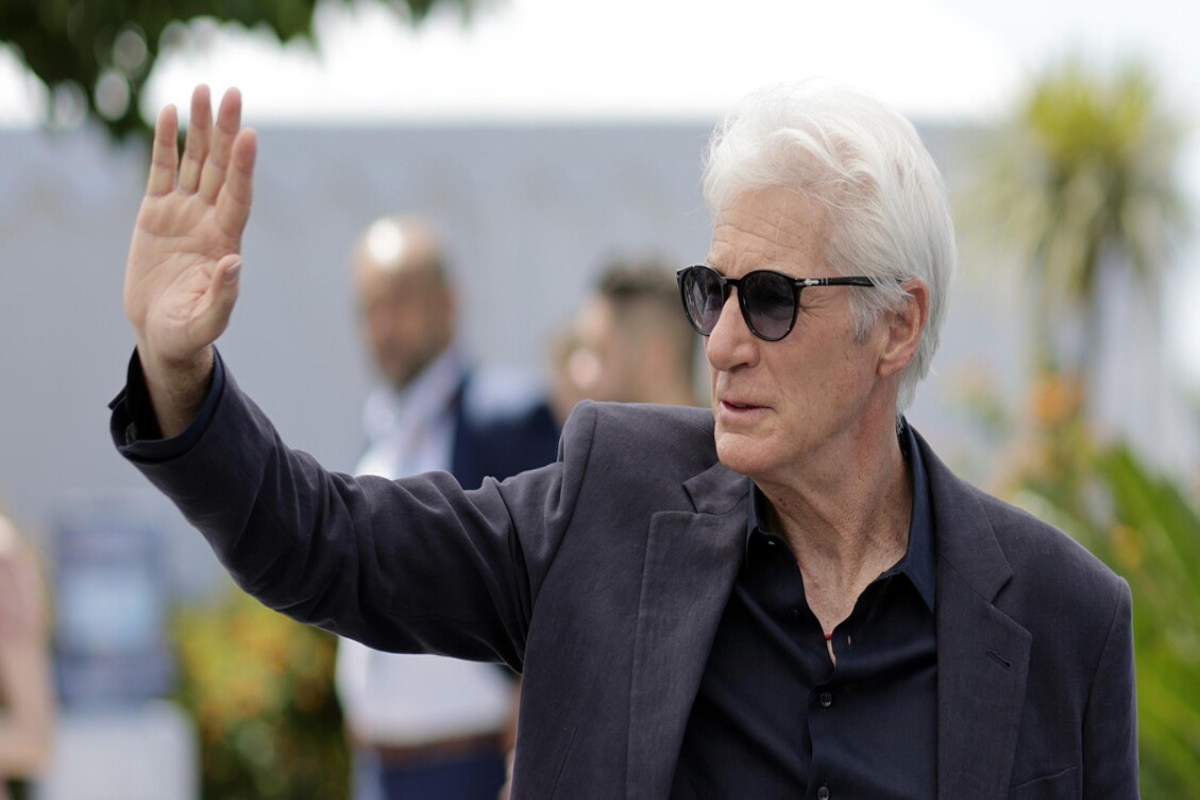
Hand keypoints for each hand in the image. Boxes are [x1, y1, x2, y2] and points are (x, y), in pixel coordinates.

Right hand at [124, 85, 256, 433]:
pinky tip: (171, 114)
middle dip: (226, 131)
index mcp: (225, 241)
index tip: (250, 135)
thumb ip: (223, 293)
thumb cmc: (190, 332)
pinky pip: (163, 170)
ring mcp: (183, 213)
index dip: (244, 166)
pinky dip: (167, 143)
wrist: (162, 334)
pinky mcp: (155, 213)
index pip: (238, 195)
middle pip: (222, 167)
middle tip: (232, 93)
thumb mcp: (208, 319)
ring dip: (200, 127)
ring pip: (195, 161)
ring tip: (204, 91)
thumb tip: (234, 261)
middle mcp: (209, 219)